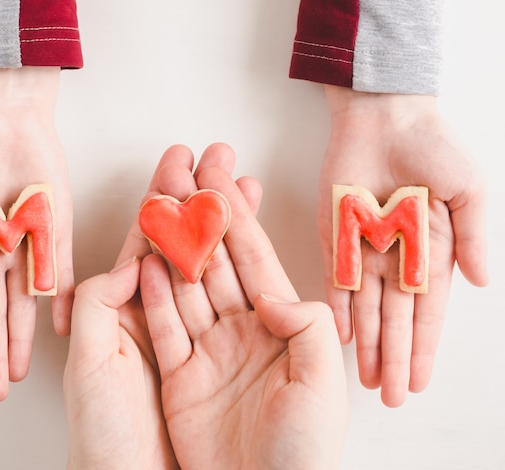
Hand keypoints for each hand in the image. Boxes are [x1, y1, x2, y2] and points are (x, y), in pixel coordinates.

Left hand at [62, 144, 238, 468]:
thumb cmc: (105, 431)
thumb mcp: (91, 362)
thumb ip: (101, 303)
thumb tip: (134, 261)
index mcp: (124, 308)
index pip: (150, 238)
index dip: (165, 199)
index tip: (183, 160)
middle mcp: (159, 312)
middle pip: (184, 241)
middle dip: (203, 198)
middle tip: (220, 156)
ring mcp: (195, 331)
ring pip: (212, 264)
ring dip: (227, 223)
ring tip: (243, 184)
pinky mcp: (219, 356)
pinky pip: (230, 306)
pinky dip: (241, 271)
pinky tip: (249, 243)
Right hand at [140, 144, 347, 469]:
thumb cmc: (303, 451)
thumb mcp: (321, 382)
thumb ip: (304, 326)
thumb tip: (273, 294)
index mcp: (279, 325)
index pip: (253, 257)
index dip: (236, 216)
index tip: (220, 176)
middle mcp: (241, 329)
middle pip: (216, 261)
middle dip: (201, 215)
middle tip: (186, 172)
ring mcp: (208, 350)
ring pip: (186, 286)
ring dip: (173, 246)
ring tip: (160, 205)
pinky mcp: (179, 375)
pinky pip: (164, 326)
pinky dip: (153, 296)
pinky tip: (145, 263)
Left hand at [318, 85, 488, 406]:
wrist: (386, 116)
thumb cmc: (432, 146)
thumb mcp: (468, 189)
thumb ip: (475, 235)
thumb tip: (482, 282)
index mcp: (432, 251)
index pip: (426, 311)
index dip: (422, 346)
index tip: (418, 380)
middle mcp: (396, 257)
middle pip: (393, 318)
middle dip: (392, 357)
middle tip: (389, 396)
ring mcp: (363, 249)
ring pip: (364, 307)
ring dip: (365, 343)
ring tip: (364, 379)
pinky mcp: (334, 236)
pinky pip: (333, 278)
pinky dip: (336, 307)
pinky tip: (338, 337)